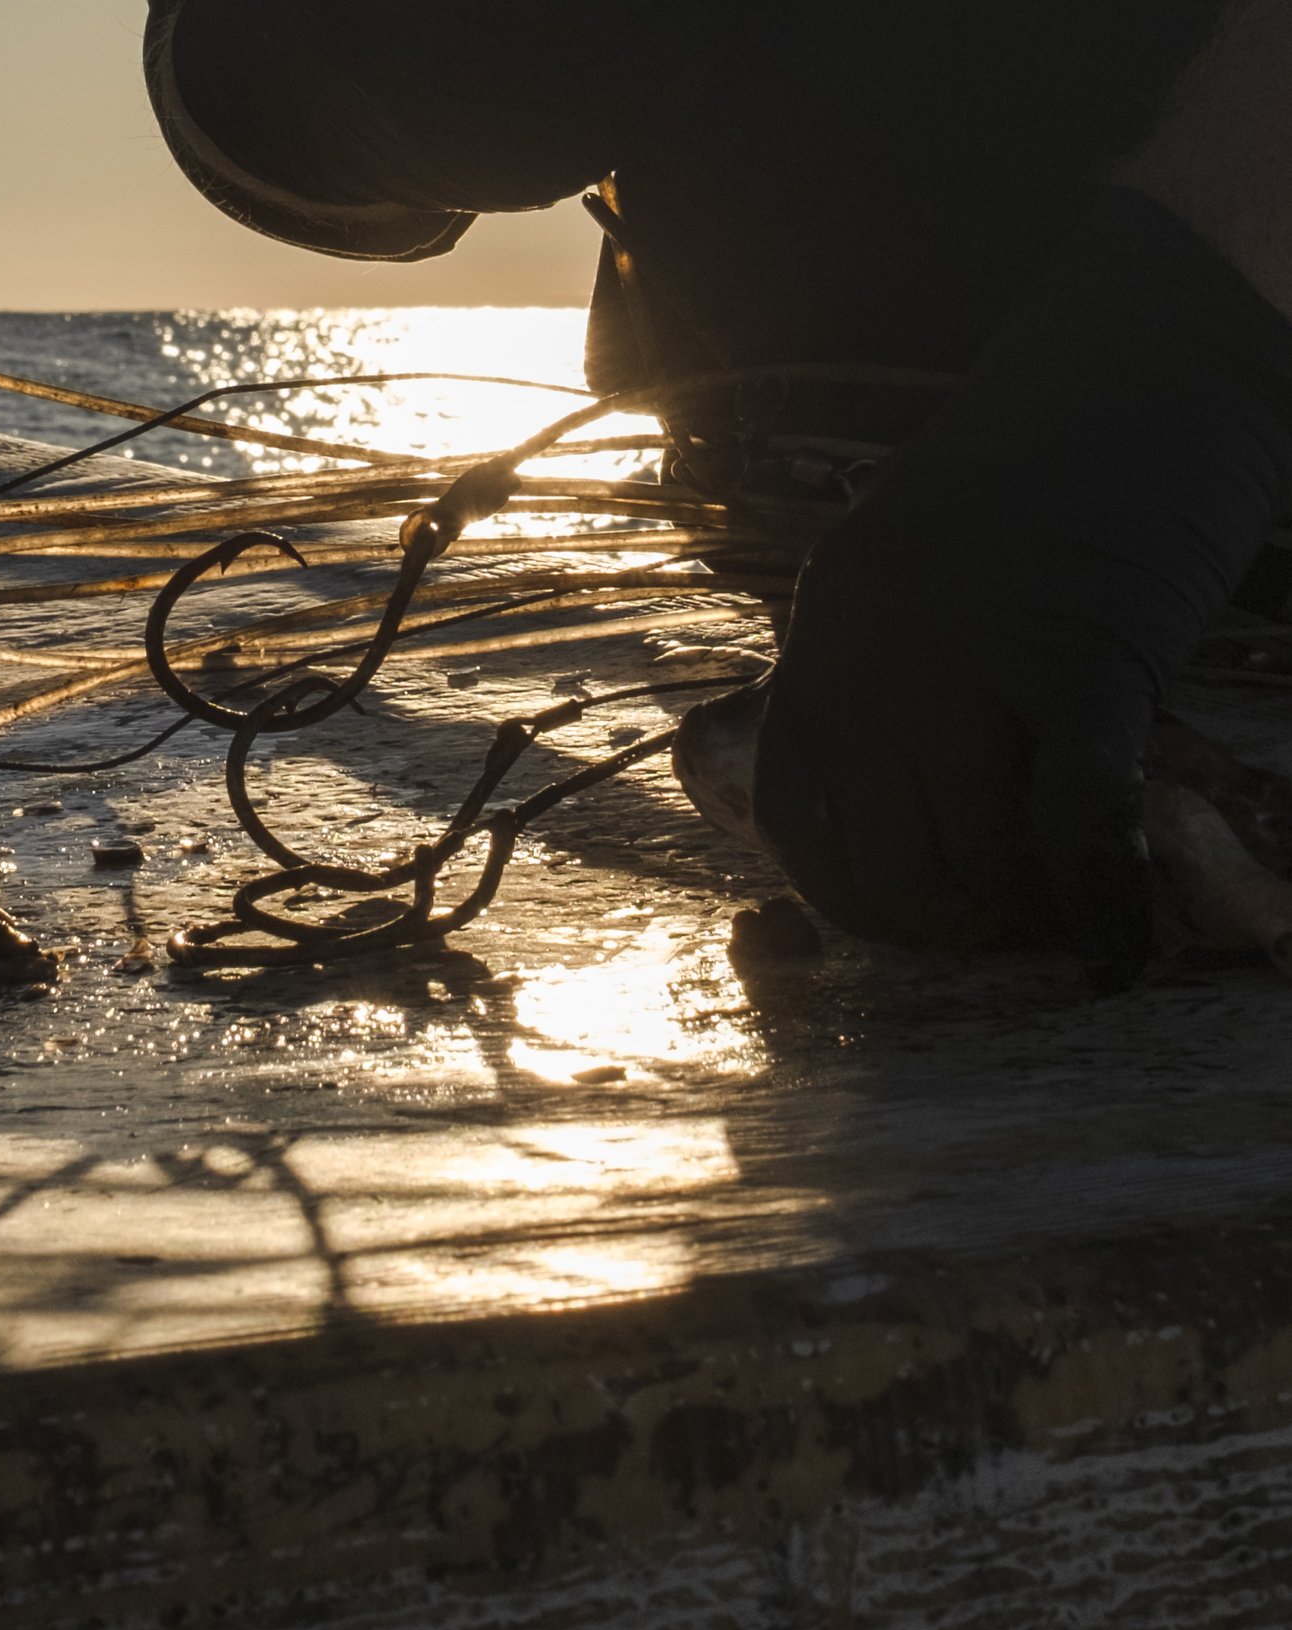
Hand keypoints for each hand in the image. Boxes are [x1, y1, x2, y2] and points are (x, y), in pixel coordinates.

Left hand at [754, 189, 1291, 987]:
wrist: (1152, 358)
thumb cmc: (1044, 478)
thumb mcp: (911, 575)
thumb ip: (884, 684)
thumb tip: (891, 813)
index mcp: (826, 632)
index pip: (795, 820)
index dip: (856, 896)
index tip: (922, 914)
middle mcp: (874, 655)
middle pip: (885, 859)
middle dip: (948, 924)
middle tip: (1011, 928)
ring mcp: (974, 659)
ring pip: (975, 858)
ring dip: (1023, 916)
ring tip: (1067, 915)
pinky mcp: (1086, 658)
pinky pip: (1073, 819)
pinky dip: (1094, 901)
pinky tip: (1115, 953)